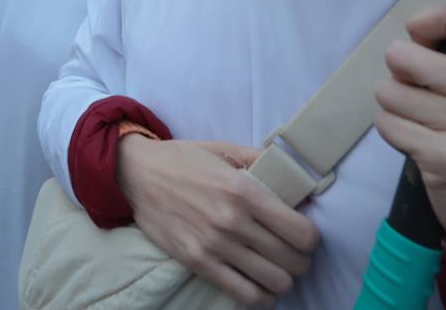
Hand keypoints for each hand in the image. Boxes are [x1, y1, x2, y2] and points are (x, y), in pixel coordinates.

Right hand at [117, 136, 318, 306]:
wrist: (135, 173)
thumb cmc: (183, 160)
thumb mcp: (224, 150)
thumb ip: (262, 161)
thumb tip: (299, 179)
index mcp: (244, 191)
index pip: (302, 233)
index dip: (311, 238)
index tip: (303, 234)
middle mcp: (232, 221)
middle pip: (293, 261)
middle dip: (300, 260)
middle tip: (291, 253)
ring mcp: (214, 245)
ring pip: (275, 282)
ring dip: (282, 278)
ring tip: (275, 268)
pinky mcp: (197, 262)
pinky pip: (244, 295)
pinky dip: (261, 296)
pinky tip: (260, 286)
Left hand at [375, 0, 445, 265]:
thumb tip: (416, 34)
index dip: (429, 23)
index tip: (426, 43)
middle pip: (407, 54)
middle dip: (402, 71)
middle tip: (421, 91)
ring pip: (389, 90)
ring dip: (397, 105)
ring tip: (425, 122)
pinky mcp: (445, 161)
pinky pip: (388, 124)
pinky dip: (396, 131)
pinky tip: (422, 145)